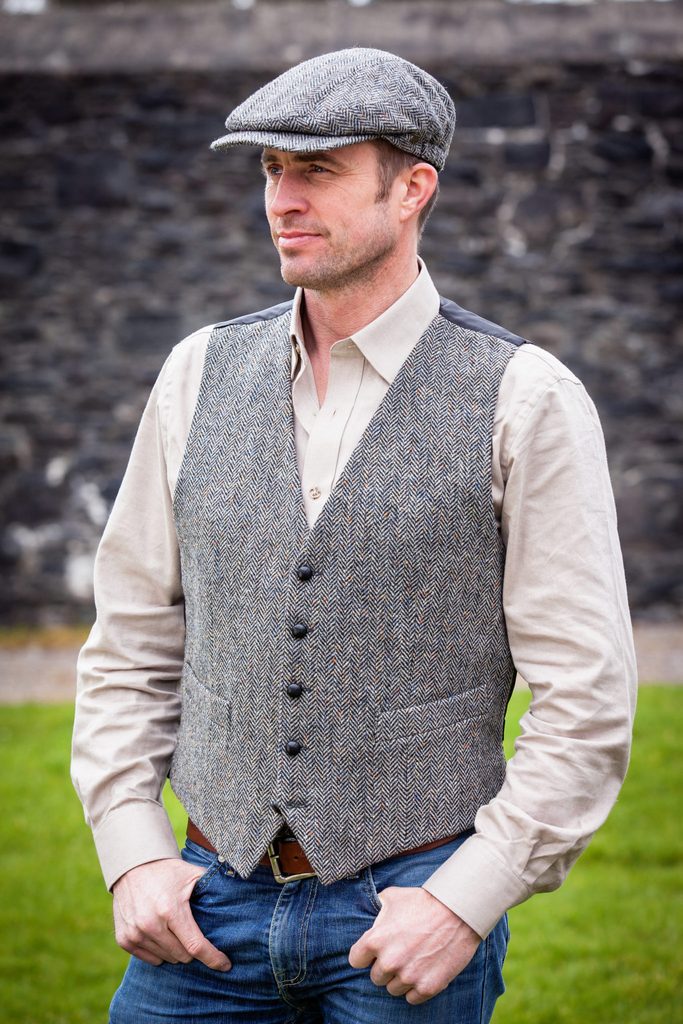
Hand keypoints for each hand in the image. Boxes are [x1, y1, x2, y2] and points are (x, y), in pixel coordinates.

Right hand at [112, 858, 231, 970]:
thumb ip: (213, 887)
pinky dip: (158, 951)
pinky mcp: (124, 939)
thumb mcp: (192, 875)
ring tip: (175, 929)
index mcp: (171, 910)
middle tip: (192, 931)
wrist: (133, 866)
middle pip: (182, 956)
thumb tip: (238, 892)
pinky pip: (149, 959)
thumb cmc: (167, 871)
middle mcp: (151, 924)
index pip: (195, 945)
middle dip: (192, 948)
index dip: (213, 958)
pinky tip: (161, 934)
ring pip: (166, 959)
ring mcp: (135, 933)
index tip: (225, 965)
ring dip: (175, 950)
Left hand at [348, 886, 480, 1004]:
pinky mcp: (427, 987)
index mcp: (376, 940)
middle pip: (376, 977)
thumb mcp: (393, 896)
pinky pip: (412, 998)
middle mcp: (389, 961)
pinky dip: (417, 988)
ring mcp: (408, 976)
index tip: (375, 952)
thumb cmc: (424, 901)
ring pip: (393, 989)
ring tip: (414, 960)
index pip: (356, 960)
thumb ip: (377, 910)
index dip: (365, 955)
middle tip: (401, 953)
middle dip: (386, 966)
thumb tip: (371, 918)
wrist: (458, 911)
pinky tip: (424, 971)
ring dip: (401, 978)